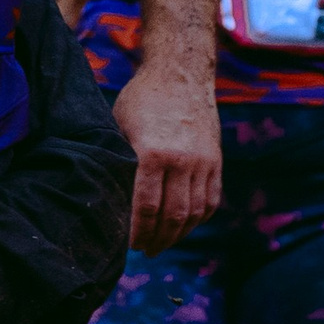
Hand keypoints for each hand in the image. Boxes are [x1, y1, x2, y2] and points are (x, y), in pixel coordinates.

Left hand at [116, 57, 222, 254]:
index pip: (145, 207)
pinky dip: (198, 219)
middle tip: (143, 250)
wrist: (181, 73)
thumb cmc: (142, 99)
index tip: (126, 244)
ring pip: (193, 212)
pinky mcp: (216, 160)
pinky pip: (210, 200)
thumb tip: (107, 196)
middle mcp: (182, 160)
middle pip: (171, 216)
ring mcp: (203, 161)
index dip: (136, 231)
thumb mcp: (120, 125)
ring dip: (177, 235)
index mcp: (153, 152)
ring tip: (162, 244)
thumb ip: (119, 160)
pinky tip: (183, 227)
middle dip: (156, 239)